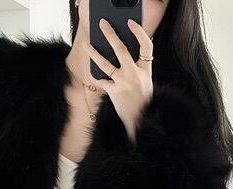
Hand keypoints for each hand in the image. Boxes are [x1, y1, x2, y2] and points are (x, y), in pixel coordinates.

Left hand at [84, 18, 153, 143]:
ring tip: (86, 44)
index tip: (131, 23)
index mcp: (146, 70)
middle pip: (121, 50)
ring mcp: (124, 83)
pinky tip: (91, 74)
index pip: (146, 46)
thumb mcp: (146, 83)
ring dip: (94, 53)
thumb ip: (138, 68)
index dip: (139, 32)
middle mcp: (135, 74)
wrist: (142, 121)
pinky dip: (96, 78)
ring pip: (105, 64)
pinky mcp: (115, 92)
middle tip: (102, 25)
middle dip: (111, 35)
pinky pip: (102, 81)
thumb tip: (125, 54)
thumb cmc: (143, 102)